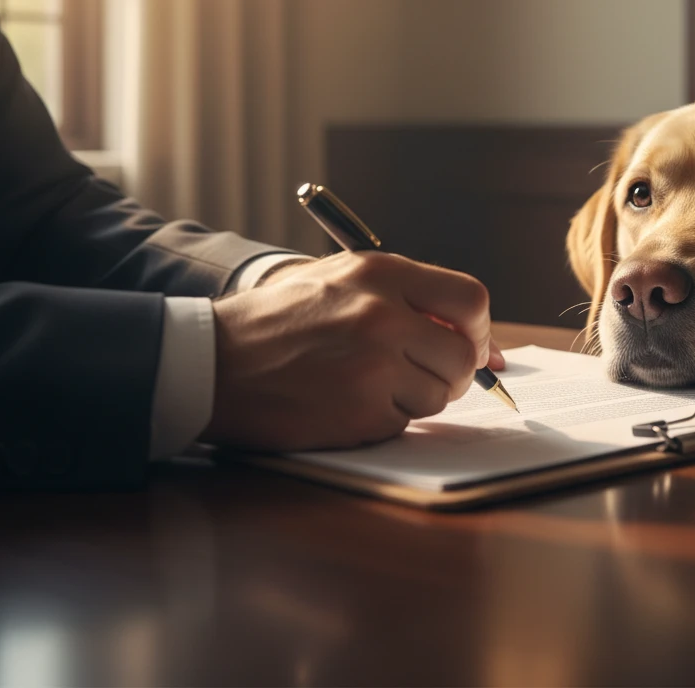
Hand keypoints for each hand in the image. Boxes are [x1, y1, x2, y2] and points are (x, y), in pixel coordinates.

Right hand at [202, 252, 503, 451]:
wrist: (212, 360)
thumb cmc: (279, 319)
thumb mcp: (341, 278)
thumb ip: (408, 297)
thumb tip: (482, 343)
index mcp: (382, 273)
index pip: (471, 299)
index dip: (478, 329)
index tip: (469, 344)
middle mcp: (384, 314)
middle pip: (463, 354)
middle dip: (454, 372)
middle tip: (427, 375)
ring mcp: (373, 365)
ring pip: (439, 394)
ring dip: (416, 397)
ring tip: (371, 384)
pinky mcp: (358, 411)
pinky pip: (404, 422)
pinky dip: (385, 419)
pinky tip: (347, 402)